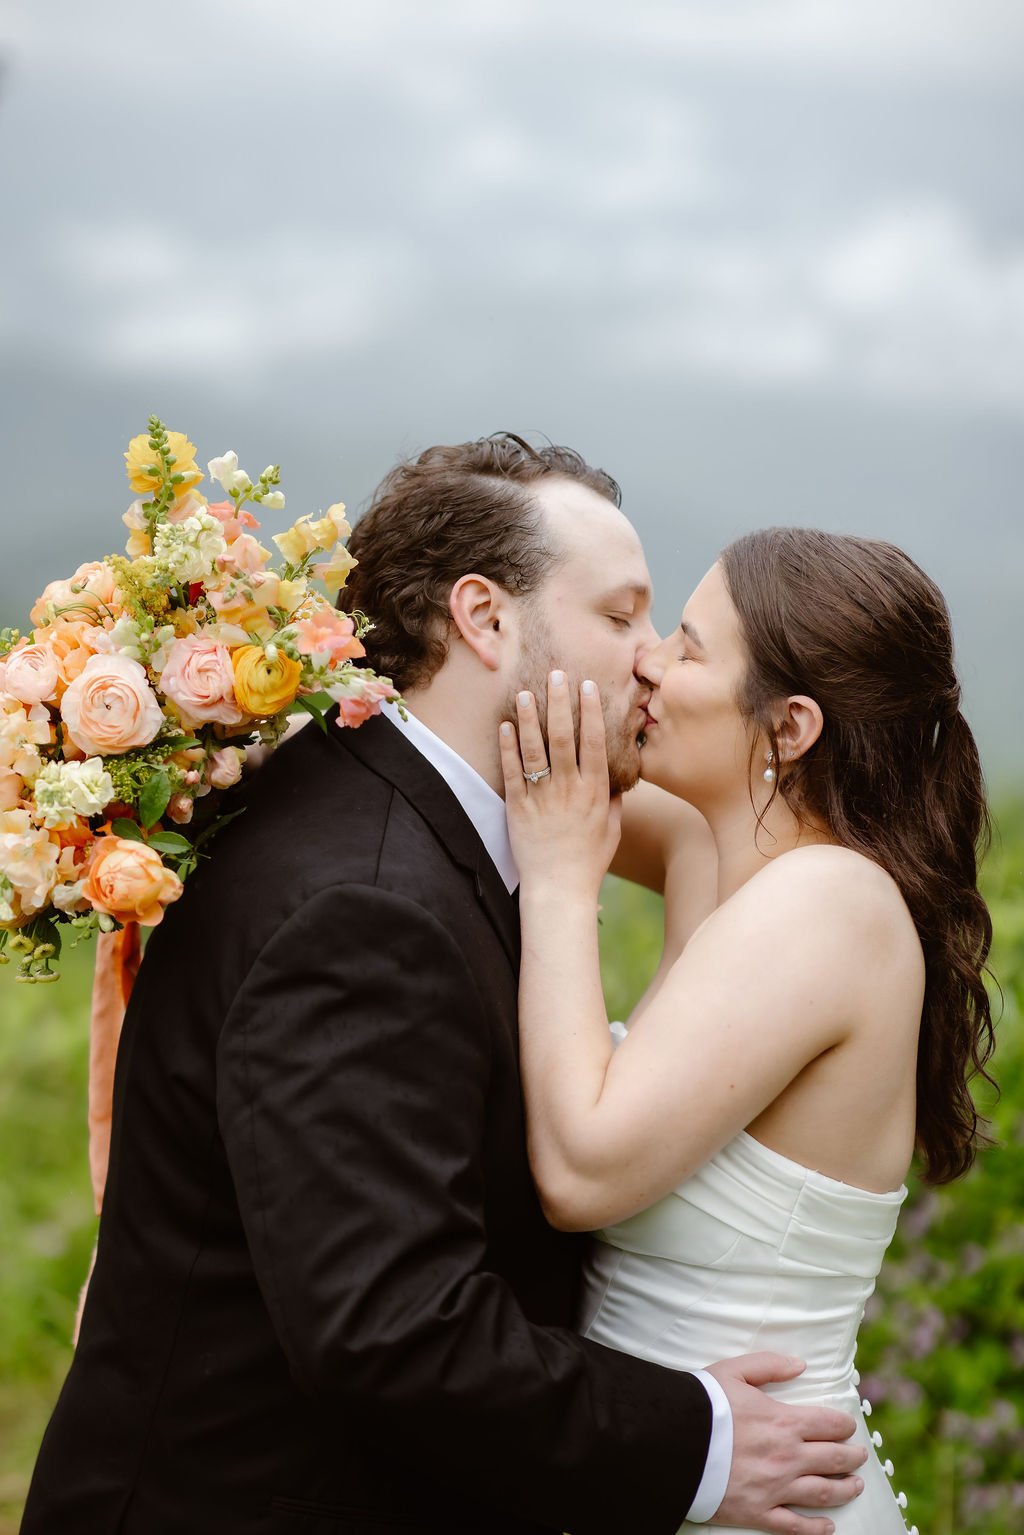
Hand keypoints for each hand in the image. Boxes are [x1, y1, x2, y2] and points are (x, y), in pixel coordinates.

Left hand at [499, 672, 620, 896]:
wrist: (559, 889)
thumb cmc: (589, 860)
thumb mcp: (612, 828)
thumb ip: (613, 799)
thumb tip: (616, 775)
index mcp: (594, 791)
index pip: (593, 742)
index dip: (590, 712)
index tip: (587, 686)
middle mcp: (569, 789)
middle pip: (563, 737)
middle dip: (559, 703)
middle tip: (556, 674)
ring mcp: (542, 797)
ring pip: (535, 750)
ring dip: (530, 718)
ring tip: (527, 691)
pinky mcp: (518, 808)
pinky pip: (512, 772)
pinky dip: (507, 747)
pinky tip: (506, 725)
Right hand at [707, 1354, 866, 1534]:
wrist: (674, 1442)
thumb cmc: (703, 1404)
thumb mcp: (734, 1370)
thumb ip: (770, 1365)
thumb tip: (800, 1365)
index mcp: (784, 1422)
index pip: (829, 1424)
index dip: (844, 1425)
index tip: (848, 1427)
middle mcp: (787, 1457)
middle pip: (833, 1459)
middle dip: (851, 1457)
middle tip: (859, 1456)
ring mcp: (775, 1488)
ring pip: (823, 1493)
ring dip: (845, 1490)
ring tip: (856, 1487)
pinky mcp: (758, 1512)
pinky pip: (795, 1525)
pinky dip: (815, 1528)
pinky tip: (828, 1527)